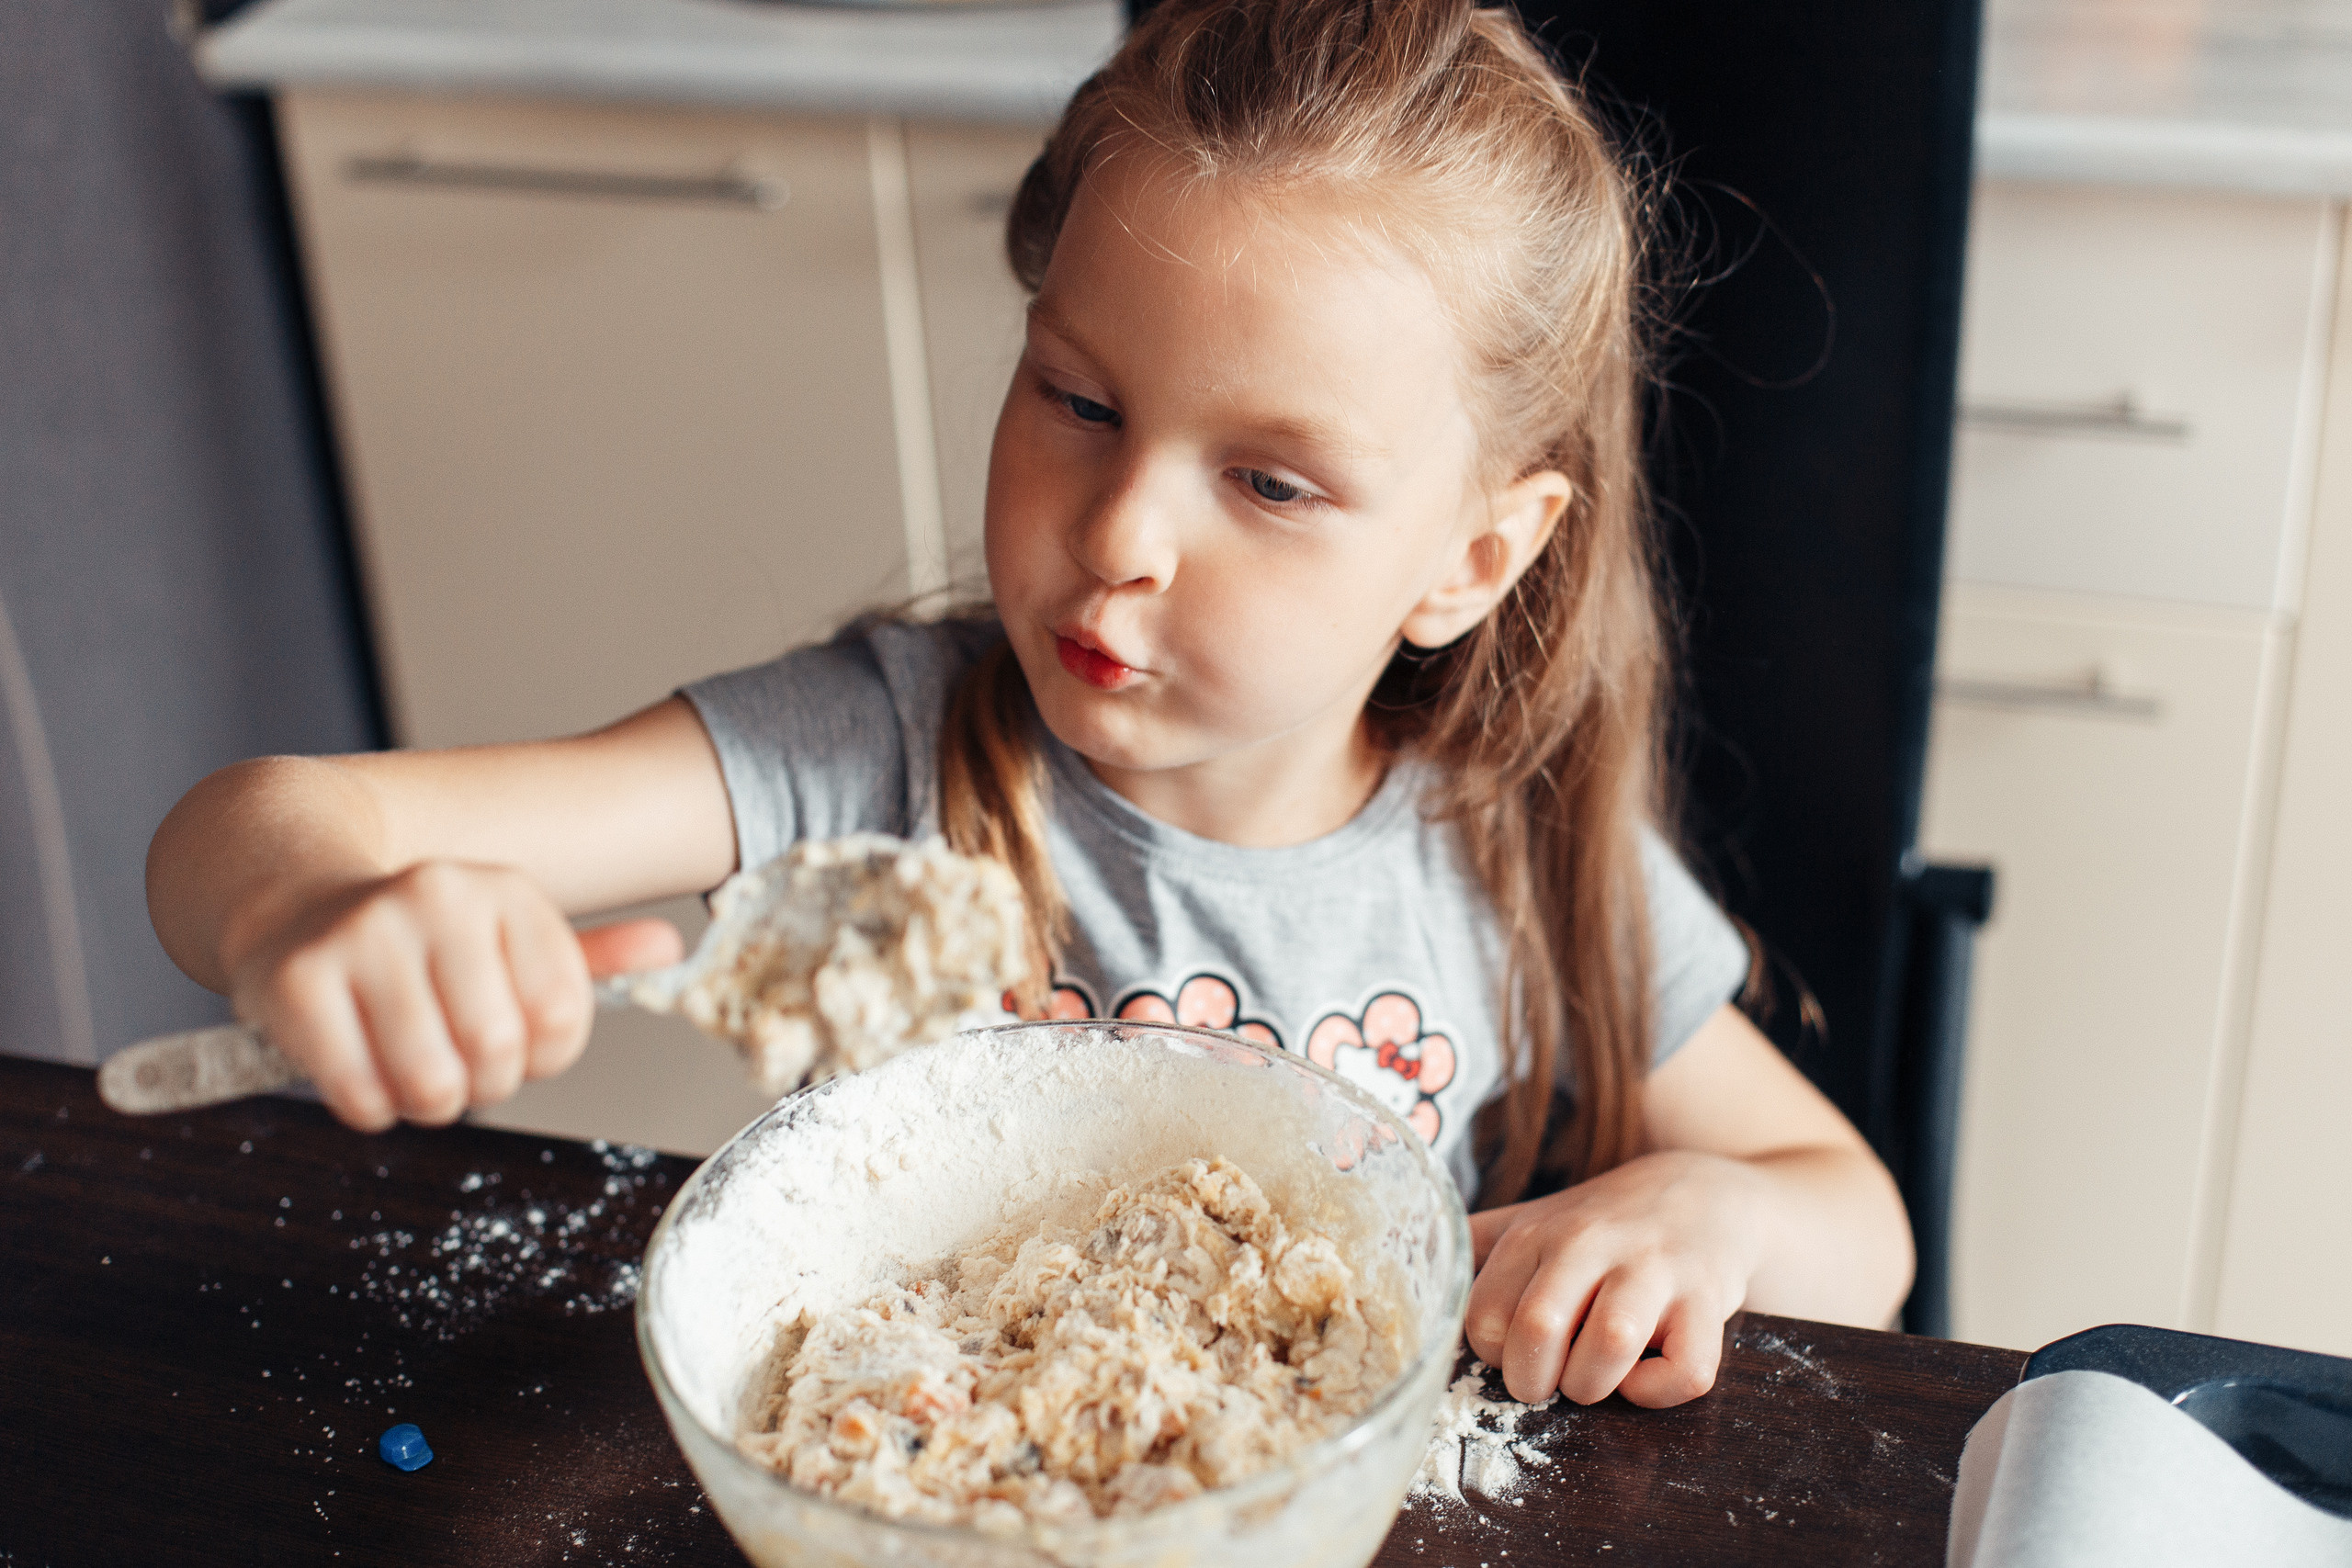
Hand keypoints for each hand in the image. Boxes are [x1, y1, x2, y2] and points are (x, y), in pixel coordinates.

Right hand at [222, 861, 682, 1131]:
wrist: (292, 900)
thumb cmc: (421, 944)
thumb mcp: (507, 936)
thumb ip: (590, 957)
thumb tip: (672, 948)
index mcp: (507, 890)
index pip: (565, 1019)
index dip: (543, 1058)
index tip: (513, 1042)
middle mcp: (438, 896)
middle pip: (499, 1055)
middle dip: (482, 1086)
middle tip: (455, 1063)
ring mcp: (363, 932)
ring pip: (431, 1083)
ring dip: (424, 1103)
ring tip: (409, 1066)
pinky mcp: (296, 978)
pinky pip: (358, 1095)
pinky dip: (368, 1106)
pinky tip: (360, 1067)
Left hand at [1465, 1150, 1767, 1407]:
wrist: (1704, 1194)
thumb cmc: (1601, 1225)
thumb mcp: (1532, 1222)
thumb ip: (1472, 1247)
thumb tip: (1398, 1264)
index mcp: (1535, 1233)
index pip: (1483, 1317)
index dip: (1492, 1355)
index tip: (1513, 1352)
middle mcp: (1591, 1244)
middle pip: (1537, 1329)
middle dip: (1533, 1382)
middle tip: (1547, 1381)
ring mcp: (1655, 1269)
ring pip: (1608, 1347)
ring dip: (1592, 1386)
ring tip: (1594, 1377)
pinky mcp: (1709, 1300)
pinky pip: (1686, 1370)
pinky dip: (1658, 1391)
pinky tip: (1645, 1374)